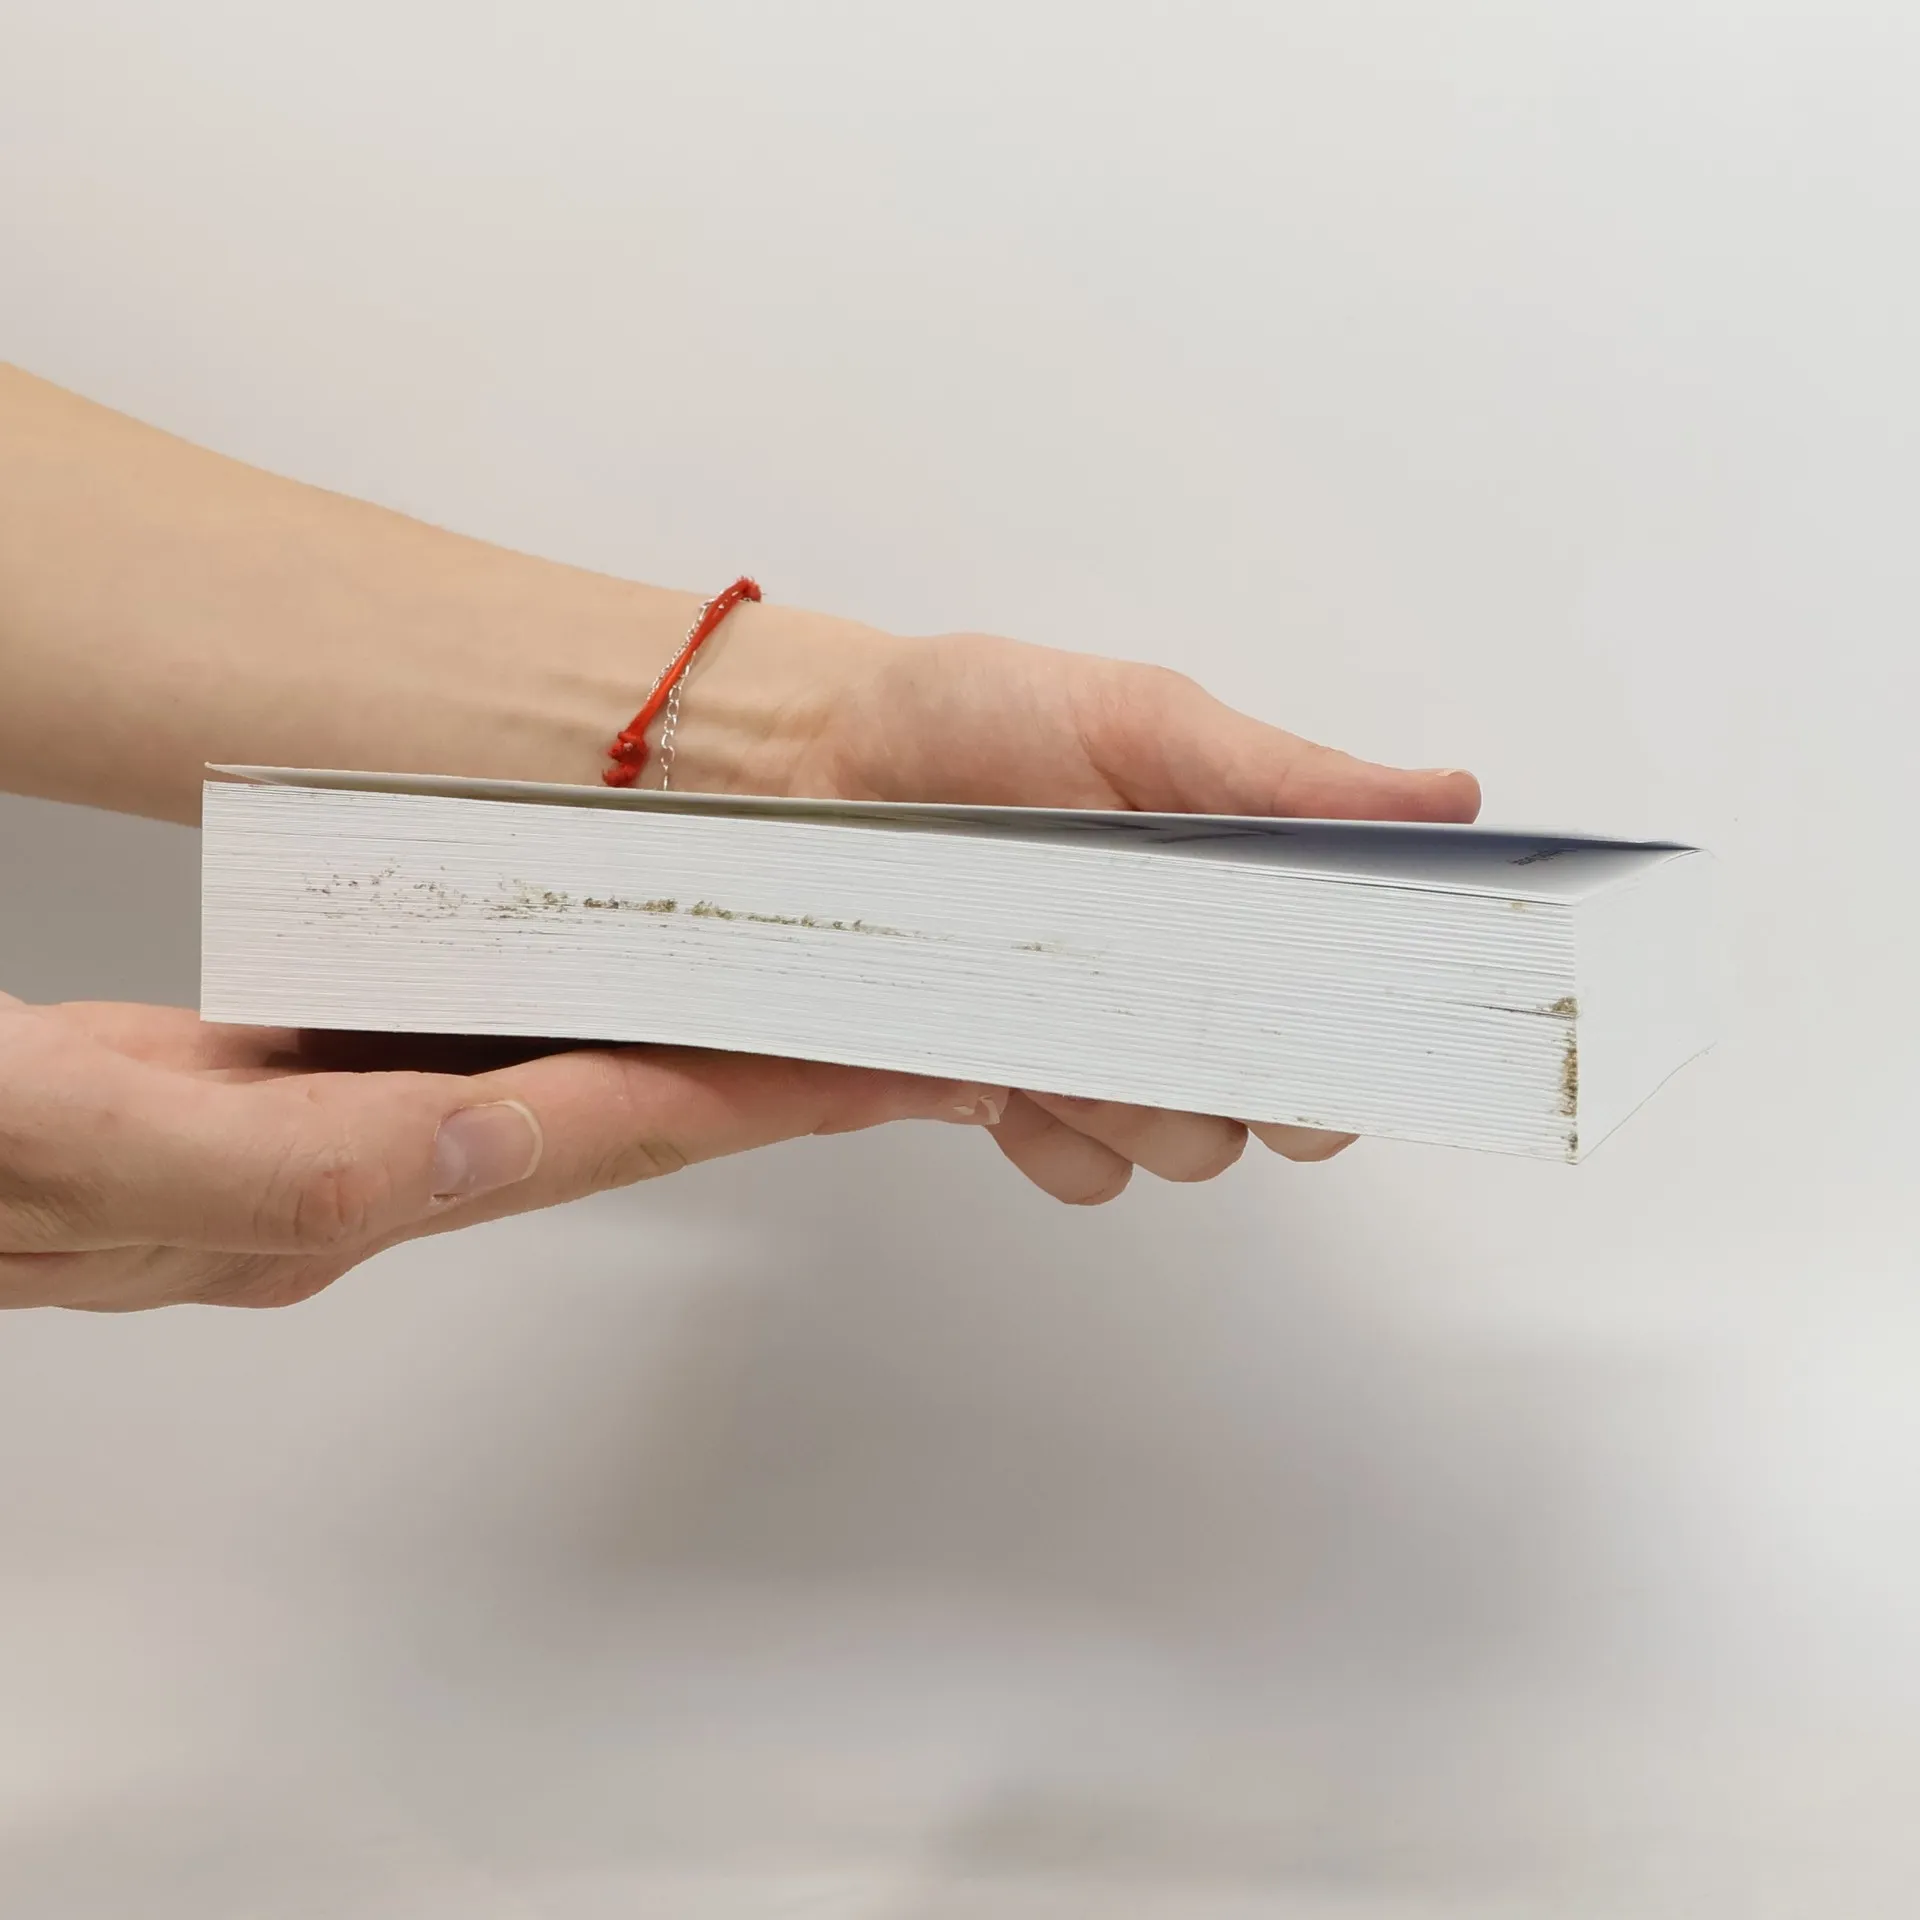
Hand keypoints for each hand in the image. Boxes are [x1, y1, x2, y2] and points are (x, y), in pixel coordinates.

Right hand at [0, 995, 1004, 1311]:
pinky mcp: (281, 1095)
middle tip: (927, 1030)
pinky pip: (491, 1061)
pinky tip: (648, 987)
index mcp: (319, 1193)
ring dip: (719, 1058)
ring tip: (840, 1006)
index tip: (903, 1060)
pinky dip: (606, 1028)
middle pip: (628, 1128)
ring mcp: (324, 1141)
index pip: (605, 1132)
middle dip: (787, 1085)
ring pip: (577, 1098)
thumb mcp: (51, 1138)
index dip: (769, 1096)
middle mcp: (353, 1178)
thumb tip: (477, 1138)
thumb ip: (264, 1166)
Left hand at [677, 615, 1482, 1201]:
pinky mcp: (1015, 1094)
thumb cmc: (976, 719)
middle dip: (1254, 1083)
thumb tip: (1447, 802)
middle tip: (1181, 1012)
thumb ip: (1284, 779)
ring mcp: (1103, 1048)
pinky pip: (1082, 1170)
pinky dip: (1060, 1137)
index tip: (1353, 1029)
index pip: (1358, 1011)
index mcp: (1245, 900)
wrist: (814, 765)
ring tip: (1068, 1016)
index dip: (1374, 1040)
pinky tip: (1012, 1066)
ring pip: (1187, 1146)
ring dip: (1144, 1105)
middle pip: (1287, 1106)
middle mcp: (1188, 988)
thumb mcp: (1140, 721)